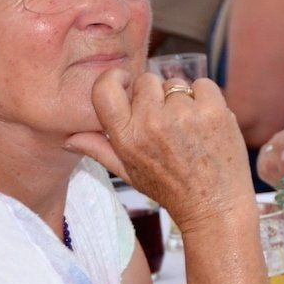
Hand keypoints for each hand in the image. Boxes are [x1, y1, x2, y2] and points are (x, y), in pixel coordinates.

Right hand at [64, 71, 252, 226]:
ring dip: (182, 100)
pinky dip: (206, 98)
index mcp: (127, 137)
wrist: (215, 206)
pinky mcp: (213, 110)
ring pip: (176, 83)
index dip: (116, 78)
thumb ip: (99, 150)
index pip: (105, 88)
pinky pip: (203, 85)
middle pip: (147, 80)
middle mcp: (152, 122)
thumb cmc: (170, 189)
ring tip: (189, 130)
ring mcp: (184, 114)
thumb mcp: (128, 173)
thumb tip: (69, 139)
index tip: (127, 83)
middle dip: (156, 96)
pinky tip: (206, 123)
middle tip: (167, 123)